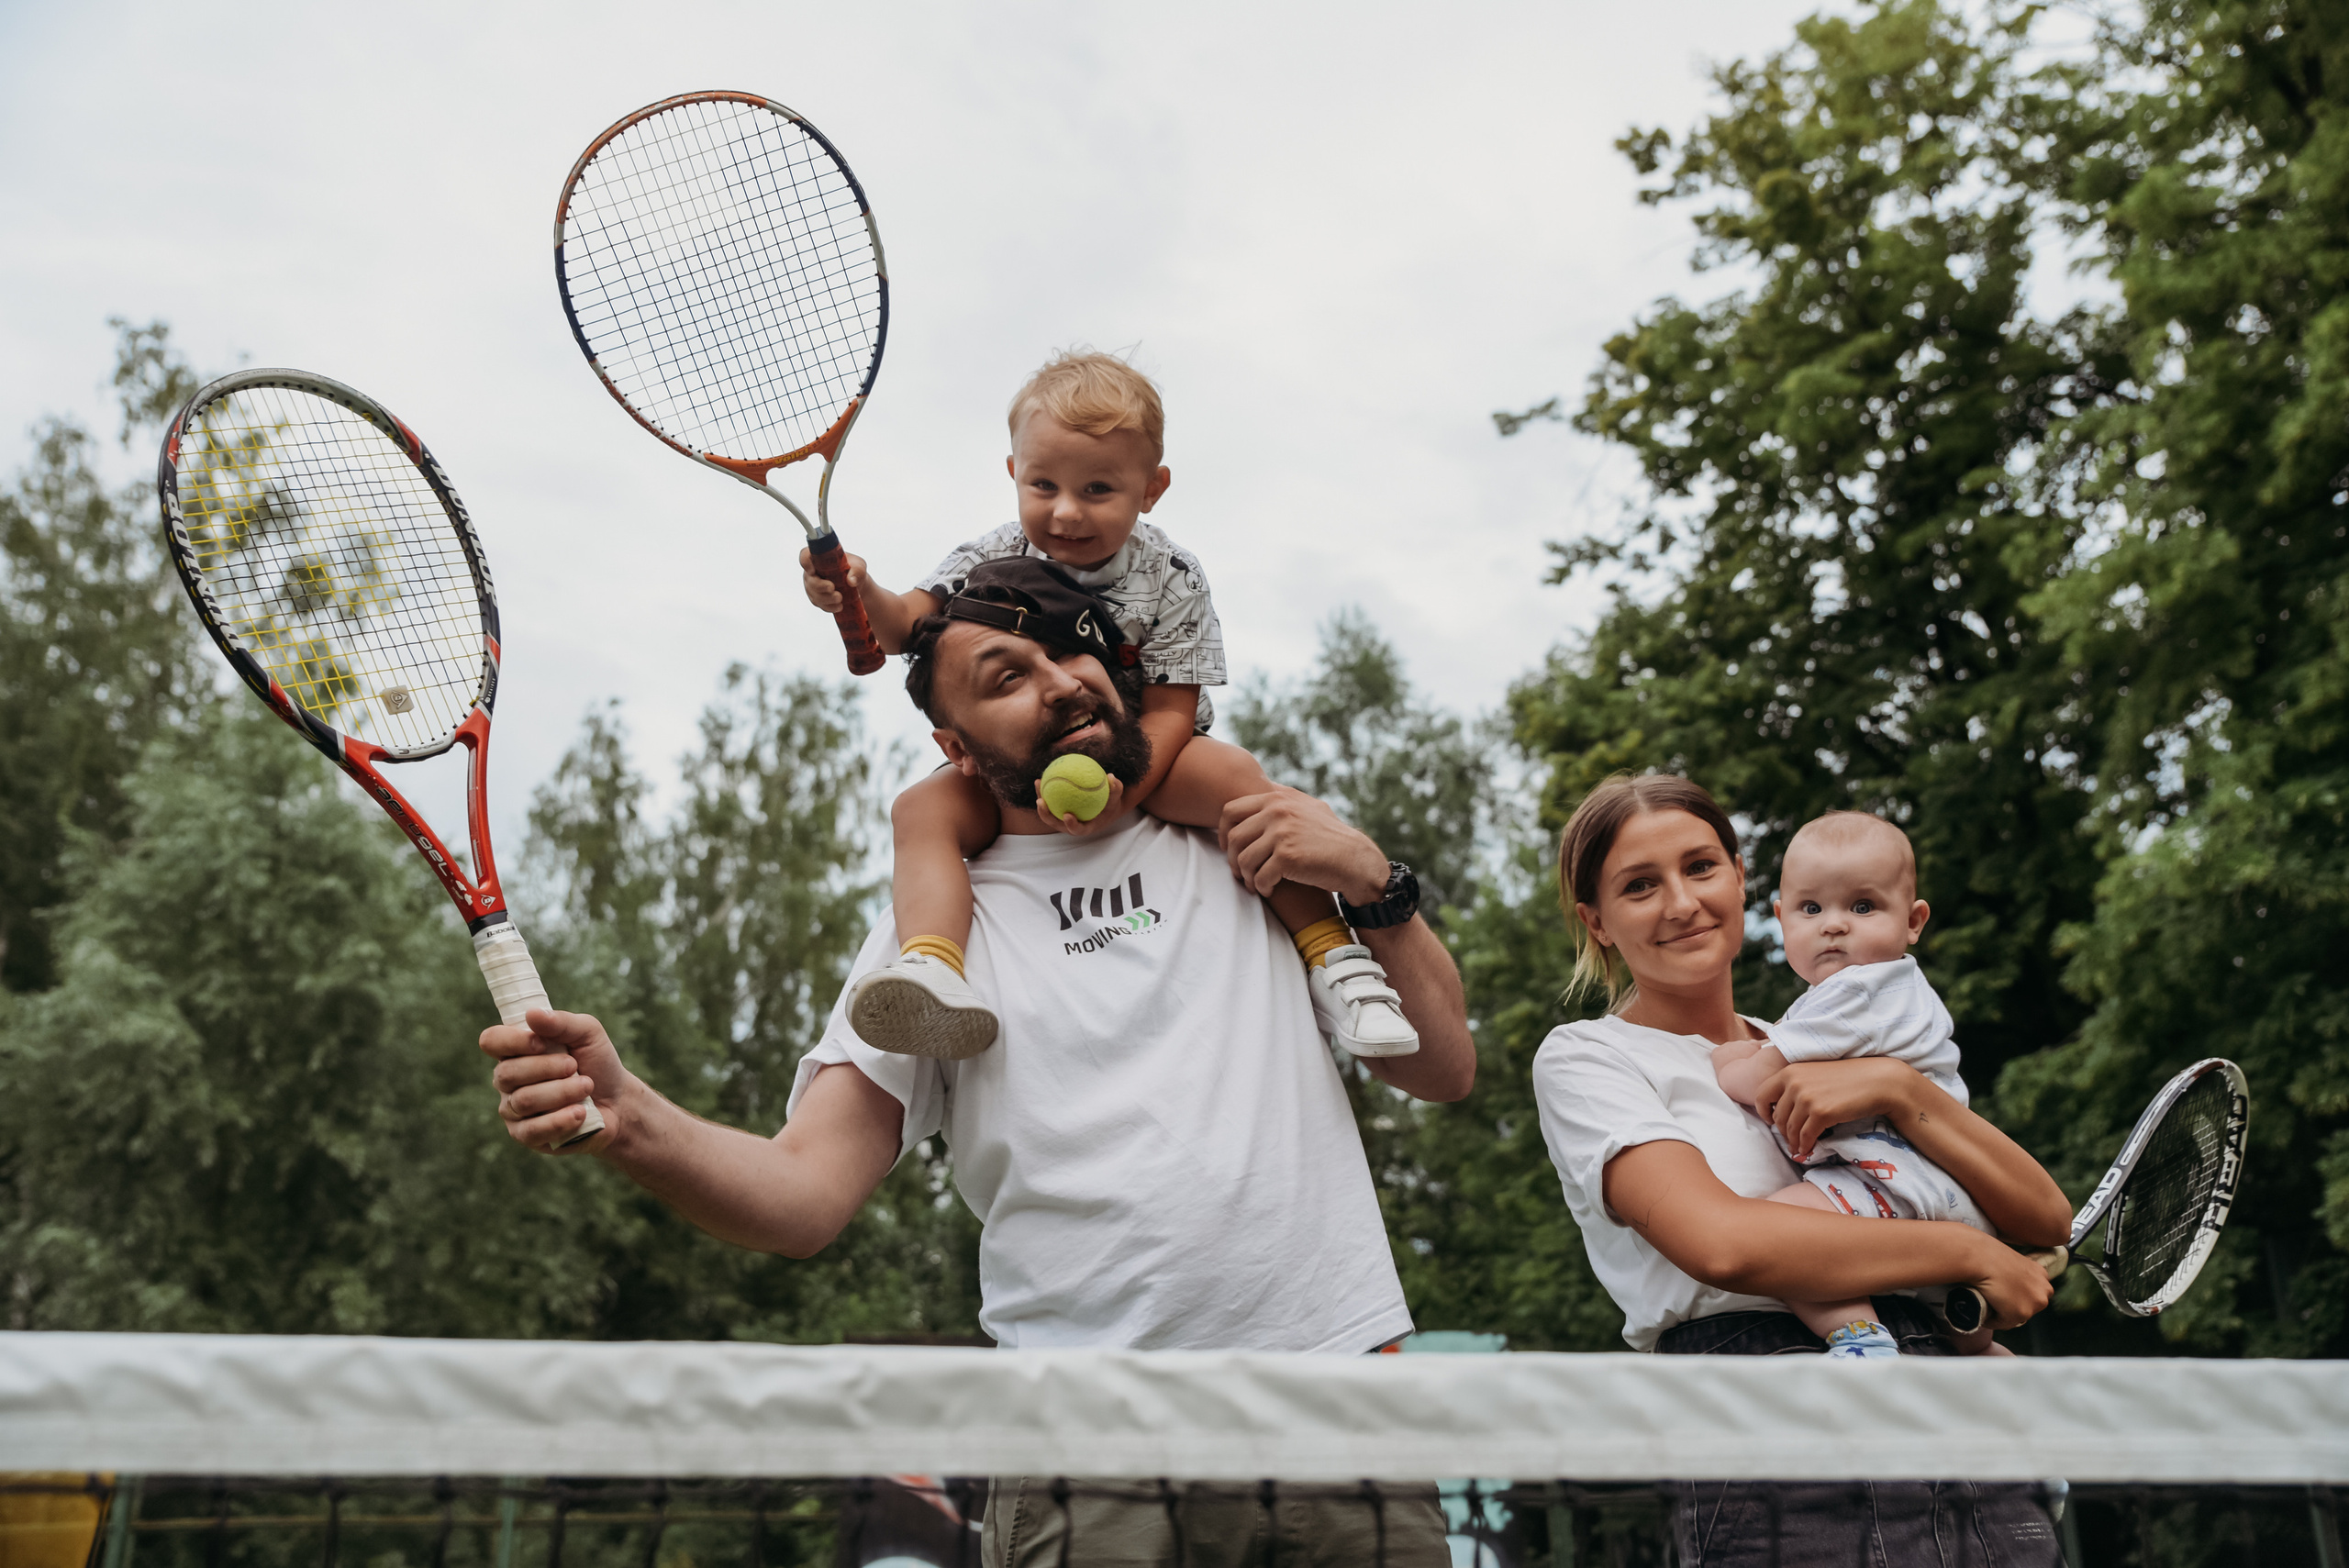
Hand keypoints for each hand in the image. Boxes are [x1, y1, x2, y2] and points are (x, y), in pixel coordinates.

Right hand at [479, 1008, 622, 1154]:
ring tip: (586, 1087)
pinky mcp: (526, 1135)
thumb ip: (561, 1022)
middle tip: (575, 1066)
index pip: (491, 1041)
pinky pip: (532, 1130)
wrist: (619, 1102)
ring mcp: (514, 1109)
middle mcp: (508, 1080)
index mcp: (516, 1050)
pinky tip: (580, 1113)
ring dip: (561, 1092)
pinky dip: (560, 1119)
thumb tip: (531, 1014)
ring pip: (523, 1101)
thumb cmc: (598, 1064)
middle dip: (548, 1068)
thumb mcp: (588, 1034)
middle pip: (507, 1073)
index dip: (512, 1041)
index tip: (542, 1043)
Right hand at [799, 545, 867, 613]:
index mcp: (819, 558)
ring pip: (814, 594)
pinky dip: (829, 606)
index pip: (805, 555)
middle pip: (809, 579)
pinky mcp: (817, 598)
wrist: (856, 585)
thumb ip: (857, 570)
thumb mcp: (859, 566)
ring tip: (840, 598)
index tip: (812, 570)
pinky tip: (839, 606)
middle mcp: (812, 571)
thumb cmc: (854, 570)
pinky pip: (819, 604)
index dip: (805, 561)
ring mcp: (813, 585)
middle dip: (820, 586)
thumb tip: (851, 581)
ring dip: (826, 598)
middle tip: (832, 588)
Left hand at [1033, 774, 1126, 835]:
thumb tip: (1111, 776)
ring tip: (1038, 782)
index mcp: (1085, 828)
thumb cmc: (1110, 805)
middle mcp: (1070, 826)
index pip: (1077, 829)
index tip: (1067, 815)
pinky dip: (1045, 790)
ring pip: (1048, 812)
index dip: (1071, 825)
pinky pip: (1050, 802)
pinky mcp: (1057, 812)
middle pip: (1055, 822)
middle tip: (1040, 801)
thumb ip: (1115, 789)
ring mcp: (1061, 820)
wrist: (1103, 810)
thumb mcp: (1116, 798)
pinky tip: (1042, 777)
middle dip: (1045, 814)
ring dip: (1040, 799)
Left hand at [1217, 788, 1388, 903]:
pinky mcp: (1287, 857)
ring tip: (1255, 884)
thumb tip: (1263, 789)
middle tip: (1241, 873)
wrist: (1355, 859)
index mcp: (1277, 798)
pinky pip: (1259, 877)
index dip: (1223, 832)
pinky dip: (1261, 887)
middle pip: (1234, 838)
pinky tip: (1269, 890)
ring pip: (1243, 860)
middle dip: (1232, 860)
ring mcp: (1281, 833)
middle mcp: (1277, 811)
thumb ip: (1283, 800)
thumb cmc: (1331, 837)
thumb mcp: (1308, 807)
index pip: (1231, 810)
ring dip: (1246, 877)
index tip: (1228, 848)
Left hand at [1753, 1057, 1921, 1158]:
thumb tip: (1782, 1109)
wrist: (1876, 1081)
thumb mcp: (1815, 1073)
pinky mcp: (1821, 1113)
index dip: (1763, 1111)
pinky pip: (1805, 1137)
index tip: (1770, 1120)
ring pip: (1790, 1129)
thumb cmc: (1848, 1077)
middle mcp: (1794, 1083)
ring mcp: (1806, 1098)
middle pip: (1777, 1117)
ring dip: (1793, 1142)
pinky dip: (1805, 1146)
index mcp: (1789, 1071)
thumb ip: (1797, 1084)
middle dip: (1782, 1131)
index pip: (1761, 1094)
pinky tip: (1808, 1150)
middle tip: (1789, 1139)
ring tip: (1797, 1149)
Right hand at [1962, 1234, 2056, 1329]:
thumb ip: (2016, 1272)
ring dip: (2004, 1314)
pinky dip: (1993, 1321)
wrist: (1980, 1258)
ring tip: (1988, 1307)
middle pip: (2029, 1306)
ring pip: (2018, 1317)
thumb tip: (2005, 1282)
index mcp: (2042, 1274)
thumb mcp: (2010, 1260)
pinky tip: (1984, 1314)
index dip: (2017, 1295)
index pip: (2032, 1293)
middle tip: (1995, 1301)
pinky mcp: (2020, 1314)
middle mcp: (2044, 1290)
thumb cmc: (1988, 1254)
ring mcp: (2034, 1304)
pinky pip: (2004, 1323)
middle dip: (2015, 1306)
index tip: (2004, 1294)